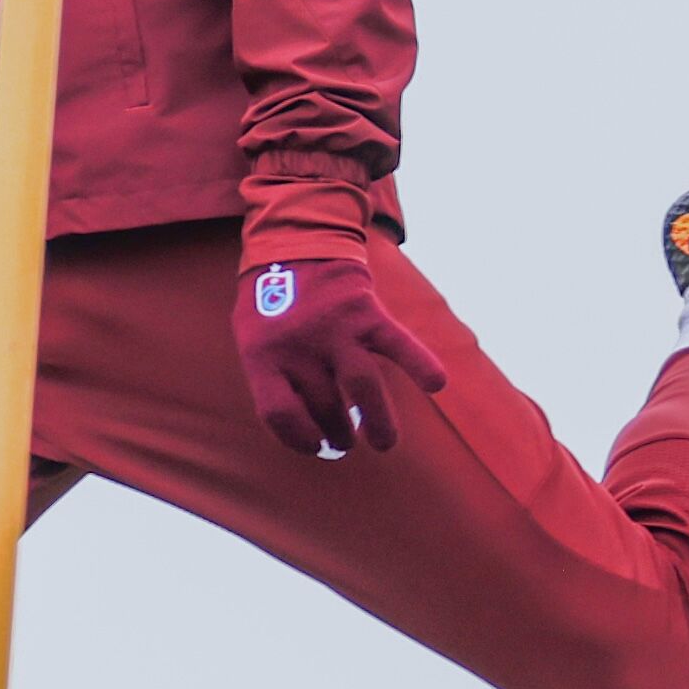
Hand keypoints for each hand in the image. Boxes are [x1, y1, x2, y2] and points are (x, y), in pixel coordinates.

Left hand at [235, 257, 446, 456]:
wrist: (295, 243)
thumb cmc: (272, 303)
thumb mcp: (251, 337)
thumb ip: (271, 379)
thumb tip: (309, 434)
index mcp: (263, 354)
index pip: (279, 413)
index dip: (297, 439)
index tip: (314, 445)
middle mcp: (298, 344)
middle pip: (325, 406)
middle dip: (338, 433)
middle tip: (346, 442)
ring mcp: (335, 327)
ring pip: (363, 387)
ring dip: (379, 422)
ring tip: (383, 442)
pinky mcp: (366, 311)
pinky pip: (398, 343)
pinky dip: (420, 363)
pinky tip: (437, 383)